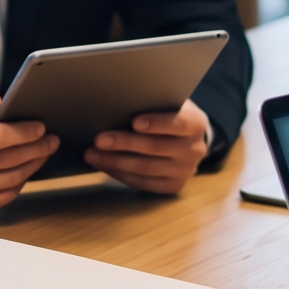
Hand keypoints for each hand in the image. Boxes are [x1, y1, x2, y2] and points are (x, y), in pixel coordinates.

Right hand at [0, 92, 56, 217]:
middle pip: (8, 159)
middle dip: (36, 148)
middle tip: (52, 139)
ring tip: (44, 152)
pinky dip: (21, 181)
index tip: (41, 126)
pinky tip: (27, 168)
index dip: (24, 132)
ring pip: (11, 178)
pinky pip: (6, 195)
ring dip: (33, 165)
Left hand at [85, 98, 210, 195]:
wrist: (186, 138)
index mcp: (196, 123)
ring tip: (92, 154)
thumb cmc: (167, 112)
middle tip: (99, 139)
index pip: (178, 123)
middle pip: (156, 148)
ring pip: (146, 168)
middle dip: (125, 143)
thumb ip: (152, 102)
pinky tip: (103, 165)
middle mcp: (195, 149)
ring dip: (115, 162)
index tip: (134, 122)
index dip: (157, 123)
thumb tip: (117, 101)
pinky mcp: (173, 186)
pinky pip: (143, 183)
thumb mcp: (168, 102)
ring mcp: (185, 171)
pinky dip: (120, 174)